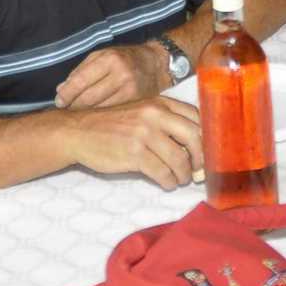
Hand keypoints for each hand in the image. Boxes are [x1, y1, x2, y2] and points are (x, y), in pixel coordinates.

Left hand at [54, 42, 169, 109]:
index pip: (80, 81)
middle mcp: (121, 75)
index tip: (59, 101)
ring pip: (99, 109)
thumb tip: (60, 90)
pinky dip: (100, 117)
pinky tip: (95, 118)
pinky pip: (112, 114)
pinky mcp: (137, 103)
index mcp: (109, 59)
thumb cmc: (124, 58)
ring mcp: (131, 90)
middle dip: (73, 106)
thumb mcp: (102, 55)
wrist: (156, 64)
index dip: (66, 94)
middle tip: (65, 110)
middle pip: (88, 98)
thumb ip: (81, 71)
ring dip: (85, 113)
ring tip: (77, 115)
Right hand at [65, 97, 203, 190]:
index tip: (206, 150)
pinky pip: (162, 172)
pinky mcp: (134, 153)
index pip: (196, 117)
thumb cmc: (112, 124)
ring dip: (184, 174)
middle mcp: (155, 115)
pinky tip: (167, 183)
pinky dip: (168, 181)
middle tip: (198, 170)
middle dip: (200, 157)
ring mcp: (144, 134)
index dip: (205, 136)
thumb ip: (164, 120)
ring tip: (180, 179)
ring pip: (179, 158)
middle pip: (193, 137)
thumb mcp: (140, 112)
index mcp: (160, 103)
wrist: (79, 131)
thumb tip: (192, 143)